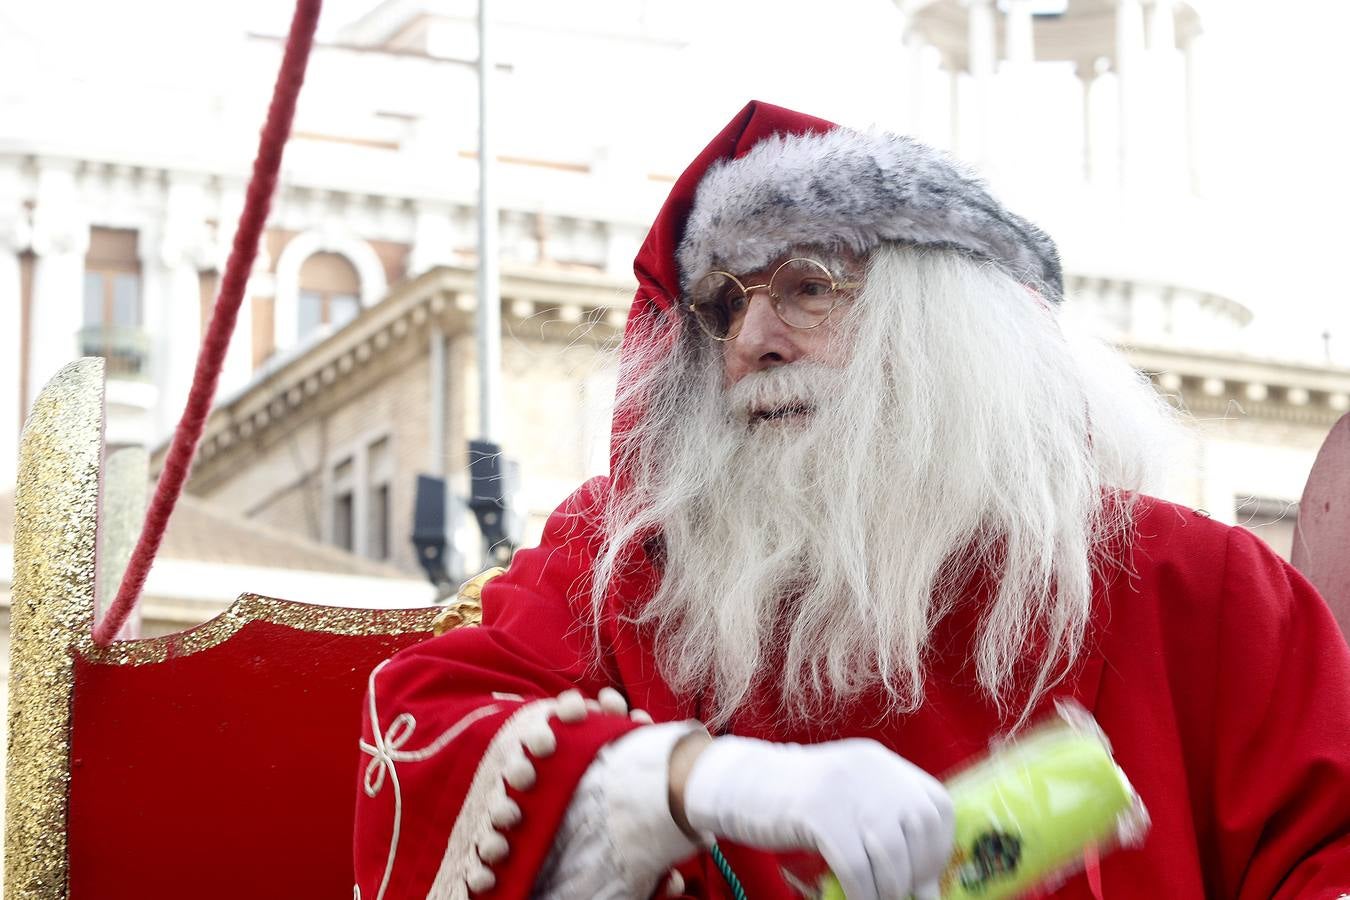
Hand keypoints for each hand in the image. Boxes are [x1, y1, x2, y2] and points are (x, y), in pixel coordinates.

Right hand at [682, 736, 953, 899]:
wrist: (738, 785)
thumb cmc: (795, 805)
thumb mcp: (847, 805)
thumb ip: (885, 832)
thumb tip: (925, 889)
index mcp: (880, 763)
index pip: (936, 804)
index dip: (937, 847)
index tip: (923, 876)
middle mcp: (869, 769)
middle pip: (919, 830)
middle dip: (916, 874)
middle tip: (897, 895)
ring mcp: (843, 787)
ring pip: (890, 854)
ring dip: (887, 890)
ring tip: (874, 899)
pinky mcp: (818, 810)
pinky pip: (856, 867)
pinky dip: (862, 894)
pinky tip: (854, 899)